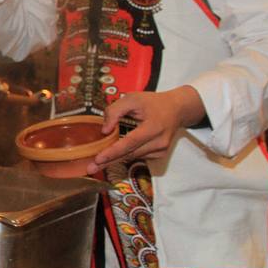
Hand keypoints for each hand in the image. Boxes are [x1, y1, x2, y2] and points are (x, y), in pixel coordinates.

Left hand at [87, 86, 207, 174]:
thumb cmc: (153, 103)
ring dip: (115, 159)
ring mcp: (161, 150)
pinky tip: (116, 153)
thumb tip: (104, 130)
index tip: (98, 159)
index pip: (130, 142)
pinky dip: (126, 155)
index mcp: (154, 127)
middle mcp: (159, 142)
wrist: (177, 109)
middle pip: (129, 154)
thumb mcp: (132, 98)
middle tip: (91, 168)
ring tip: (97, 162)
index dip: (113, 152)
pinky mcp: (160, 154)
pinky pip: (138, 156)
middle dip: (108, 161)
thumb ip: (115, 111)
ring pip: (132, 157)